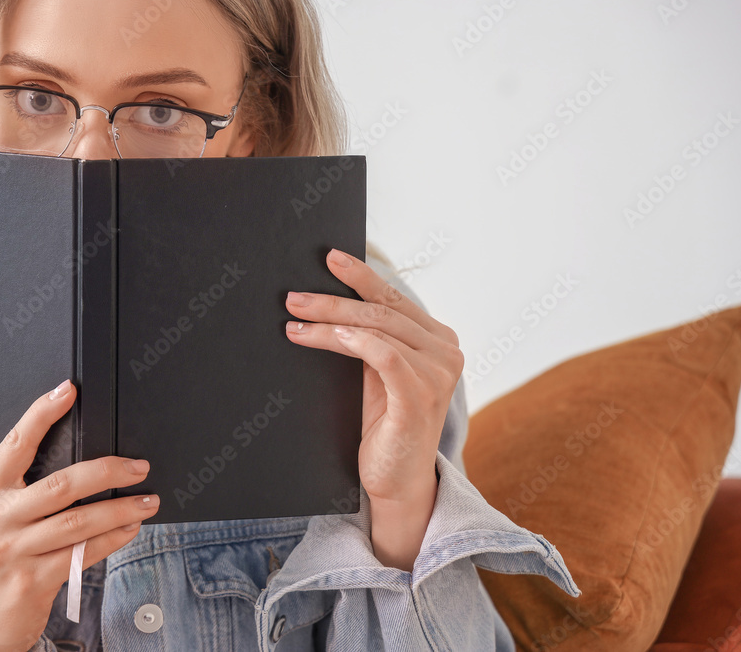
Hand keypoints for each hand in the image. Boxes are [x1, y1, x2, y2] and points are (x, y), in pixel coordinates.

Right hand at [0, 379, 159, 651]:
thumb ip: (21, 492)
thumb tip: (82, 465)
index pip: (14, 444)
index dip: (42, 413)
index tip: (68, 390)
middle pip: (61, 484)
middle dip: (108, 470)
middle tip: (138, 466)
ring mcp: (11, 551)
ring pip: (79, 521)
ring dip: (121, 508)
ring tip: (147, 500)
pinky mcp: (32, 581)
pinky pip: (83, 552)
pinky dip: (113, 538)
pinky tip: (130, 528)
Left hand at [284, 248, 462, 570]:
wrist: (394, 482)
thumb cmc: (382, 426)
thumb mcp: (376, 374)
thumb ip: (370, 338)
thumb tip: (329, 300)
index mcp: (438, 340)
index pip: (393, 299)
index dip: (361, 277)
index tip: (330, 258)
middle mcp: (446, 351)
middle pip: (381, 312)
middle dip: (332, 301)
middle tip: (293, 297)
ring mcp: (439, 374)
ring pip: (378, 329)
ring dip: (330, 322)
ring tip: (294, 321)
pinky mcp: (421, 397)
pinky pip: (386, 355)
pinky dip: (355, 342)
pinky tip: (328, 337)